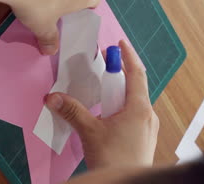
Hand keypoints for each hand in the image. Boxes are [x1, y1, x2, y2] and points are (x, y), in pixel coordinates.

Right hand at [46, 40, 158, 168]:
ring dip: (120, 92)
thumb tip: (54, 97)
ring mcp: (149, 127)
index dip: (128, 56)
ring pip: (135, 101)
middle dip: (120, 73)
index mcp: (139, 108)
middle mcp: (148, 115)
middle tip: (106, 66)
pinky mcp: (145, 137)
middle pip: (135, 86)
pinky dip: (123, 107)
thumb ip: (72, 111)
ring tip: (104, 91)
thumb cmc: (114, 159)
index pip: (136, 73)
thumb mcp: (90, 132)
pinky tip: (109, 115)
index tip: (120, 44)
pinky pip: (135, 114)